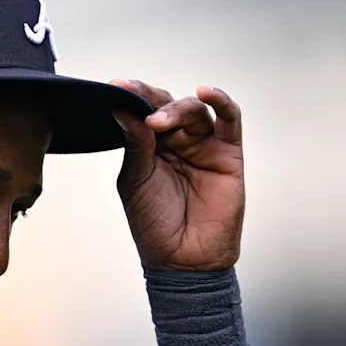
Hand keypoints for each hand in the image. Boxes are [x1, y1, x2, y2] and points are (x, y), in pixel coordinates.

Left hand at [110, 81, 244, 270]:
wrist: (182, 259)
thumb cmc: (155, 225)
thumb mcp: (135, 181)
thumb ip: (134, 145)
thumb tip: (123, 109)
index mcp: (149, 146)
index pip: (142, 111)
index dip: (131, 96)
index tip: (116, 87)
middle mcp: (176, 141)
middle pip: (167, 104)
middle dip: (151, 99)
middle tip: (137, 100)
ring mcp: (203, 144)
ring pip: (194, 109)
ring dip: (177, 109)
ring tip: (159, 121)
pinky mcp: (228, 152)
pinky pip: (229, 119)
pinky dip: (221, 101)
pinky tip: (205, 92)